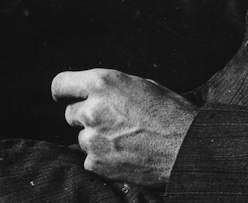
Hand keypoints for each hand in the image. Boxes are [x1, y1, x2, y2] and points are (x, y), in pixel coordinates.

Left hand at [52, 68, 196, 186]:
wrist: (186, 147)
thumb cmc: (170, 112)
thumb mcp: (142, 85)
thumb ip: (112, 88)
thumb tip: (97, 94)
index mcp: (103, 83)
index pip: (61, 84)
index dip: (63, 91)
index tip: (64, 96)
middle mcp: (92, 109)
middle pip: (71, 113)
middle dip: (86, 116)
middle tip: (112, 121)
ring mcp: (92, 139)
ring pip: (82, 138)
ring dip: (97, 138)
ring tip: (126, 139)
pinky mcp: (96, 163)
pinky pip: (91, 159)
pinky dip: (104, 158)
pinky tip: (126, 154)